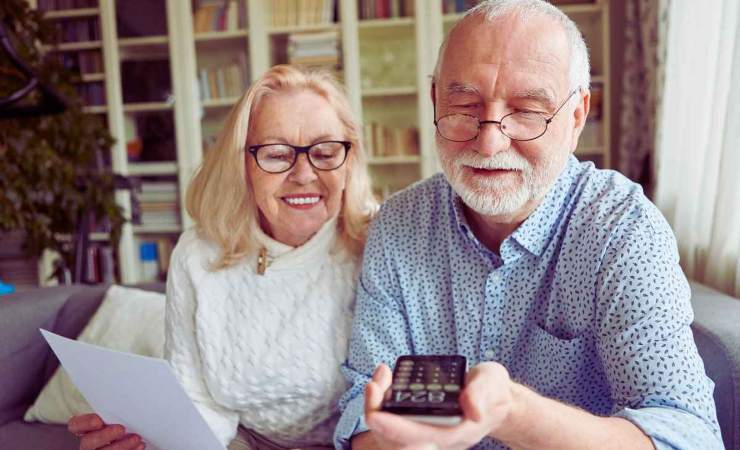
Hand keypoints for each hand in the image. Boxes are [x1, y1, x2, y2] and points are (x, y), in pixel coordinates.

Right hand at [67, 413, 144, 449]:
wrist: (134, 436)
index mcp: (87, 428)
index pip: (76, 425)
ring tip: (136, 439)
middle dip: (104, 436)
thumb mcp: (117, 415)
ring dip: (120, 446)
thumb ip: (115, 413)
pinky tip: (139, 446)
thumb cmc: (125, 422)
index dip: (84, 423)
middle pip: (87, 442)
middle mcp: (89, 443)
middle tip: (121, 429)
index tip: (98, 421)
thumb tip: (128, 404)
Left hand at [362, 362, 518, 449]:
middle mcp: (437, 438)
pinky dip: (383, 402)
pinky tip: (384, 381)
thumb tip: (472, 411)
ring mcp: (427, 433)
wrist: (495, 400)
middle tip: (373, 383)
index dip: (394, 428)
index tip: (375, 414)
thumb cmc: (493, 390)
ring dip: (377, 406)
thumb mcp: (491, 383)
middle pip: (396, 440)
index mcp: (455, 432)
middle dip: (377, 412)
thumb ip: (481, 394)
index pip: (418, 437)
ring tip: (378, 378)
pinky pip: (392, 421)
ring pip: (389, 433)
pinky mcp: (418, 423)